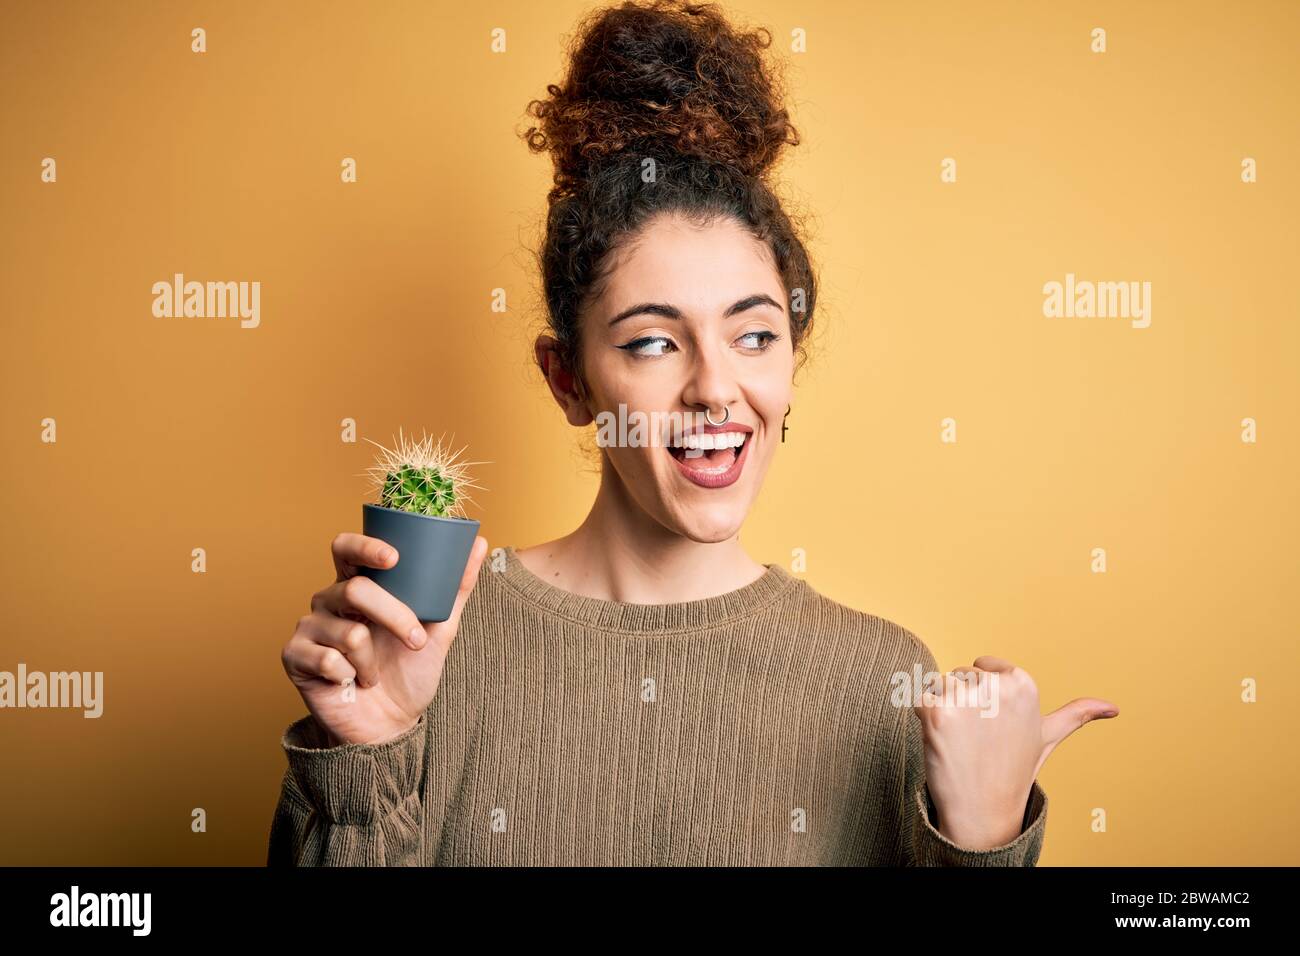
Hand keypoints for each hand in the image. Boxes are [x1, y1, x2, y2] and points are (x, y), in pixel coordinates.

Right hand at [280, 531, 488, 745]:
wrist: (391, 724)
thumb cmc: (410, 671)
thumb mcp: (440, 628)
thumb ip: (455, 588)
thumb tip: (481, 543)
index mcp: (358, 584)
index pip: (347, 548)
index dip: (365, 547)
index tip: (394, 558)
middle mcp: (328, 599)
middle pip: (355, 590)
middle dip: (393, 616)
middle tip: (415, 641)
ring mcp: (309, 627)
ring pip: (349, 632)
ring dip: (373, 661)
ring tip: (374, 673)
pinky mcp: (294, 656)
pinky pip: (329, 659)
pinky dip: (351, 677)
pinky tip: (351, 684)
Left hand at [914, 655, 1117, 849]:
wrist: (983, 810)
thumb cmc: (1012, 770)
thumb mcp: (1046, 737)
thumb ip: (1076, 715)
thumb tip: (1114, 708)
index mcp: (1022, 683)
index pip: (983, 666)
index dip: (982, 697)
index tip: (995, 726)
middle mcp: (996, 686)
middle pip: (960, 675)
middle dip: (962, 702)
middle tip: (978, 739)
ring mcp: (965, 697)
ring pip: (939, 684)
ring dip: (941, 709)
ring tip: (962, 741)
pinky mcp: (936, 709)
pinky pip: (918, 697)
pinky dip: (922, 717)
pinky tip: (941, 742)